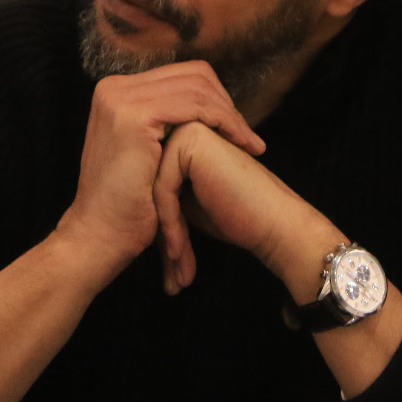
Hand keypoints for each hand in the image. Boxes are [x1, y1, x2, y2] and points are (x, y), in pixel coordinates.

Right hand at [58, 63, 264, 279]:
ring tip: (249, 143)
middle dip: (225, 103)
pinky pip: (195, 105)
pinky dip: (223, 122)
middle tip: (247, 136)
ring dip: (230, 115)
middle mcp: (113, 87)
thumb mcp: (146, 151)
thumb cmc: (128, 205)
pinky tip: (240, 143)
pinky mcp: (133, 115)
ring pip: (197, 87)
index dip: (215, 99)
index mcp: (115, 92)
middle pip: (192, 74)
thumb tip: (206, 105)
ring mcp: (120, 98)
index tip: (236, 129)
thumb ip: (166, 123)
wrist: (100, 235)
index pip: (181, 75)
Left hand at [152, 121, 332, 295]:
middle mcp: (185, 127)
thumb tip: (128, 201)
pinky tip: (178, 251)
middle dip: (158, 232)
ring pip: (152, 188)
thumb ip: (162, 189)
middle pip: (148, 184)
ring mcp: (189, 130)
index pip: (150, 181)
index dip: (156, 223)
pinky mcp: (192, 142)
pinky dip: (170, 225)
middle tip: (170, 275)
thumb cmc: (236, 216)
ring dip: (164, 233)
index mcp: (184, 137)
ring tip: (176, 272)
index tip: (166, 261)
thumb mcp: (187, 201)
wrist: (274, 223)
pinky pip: (163, 189)